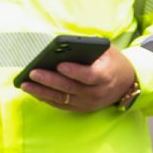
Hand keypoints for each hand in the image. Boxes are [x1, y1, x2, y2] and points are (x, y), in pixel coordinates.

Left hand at [21, 46, 135, 112]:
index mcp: (105, 76)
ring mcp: (88, 103)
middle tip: (33, 73)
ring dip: (42, 92)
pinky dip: (46, 99)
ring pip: (63, 99)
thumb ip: (89, 47)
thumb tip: (64, 44)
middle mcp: (97, 93)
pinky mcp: (81, 108)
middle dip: (50, 81)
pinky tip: (33, 91)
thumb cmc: (112, 62)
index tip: (59, 65)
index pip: (88, 76)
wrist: (126, 83)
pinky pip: (61, 105)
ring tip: (25, 84)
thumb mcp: (107, 50)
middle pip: (70, 88)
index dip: (74, 71)